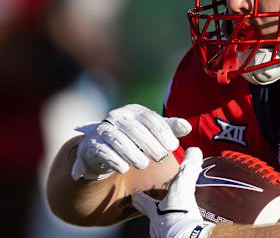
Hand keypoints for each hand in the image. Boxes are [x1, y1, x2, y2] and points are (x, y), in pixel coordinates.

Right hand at [71, 104, 191, 180]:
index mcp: (134, 111)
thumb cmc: (133, 139)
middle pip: (135, 129)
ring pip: (118, 140)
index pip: (150, 118)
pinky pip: (104, 152)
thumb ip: (169, 128)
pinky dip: (116, 161)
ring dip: (133, 154)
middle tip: (162, 159)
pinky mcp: (92, 145)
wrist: (102, 148)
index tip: (174, 147)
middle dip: (150, 145)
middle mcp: (117, 117)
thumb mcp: (151, 131)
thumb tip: (187, 127)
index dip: (163, 132)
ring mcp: (103, 130)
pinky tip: (125, 169)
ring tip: (144, 165)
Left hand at [133, 147, 214, 237]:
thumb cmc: (180, 220)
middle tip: (166, 204)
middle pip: (155, 217)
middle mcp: (158, 227)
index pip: (142, 202)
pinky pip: (180, 234)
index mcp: (156, 213)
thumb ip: (187, 170)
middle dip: (159, 209)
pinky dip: (184, 230)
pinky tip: (193, 227)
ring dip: (172, 221)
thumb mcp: (184, 189)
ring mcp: (167, 236)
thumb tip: (192, 152)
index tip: (134, 192)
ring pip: (166, 228)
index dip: (138, 196)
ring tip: (184, 216)